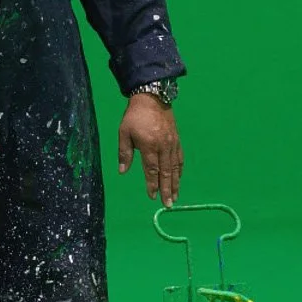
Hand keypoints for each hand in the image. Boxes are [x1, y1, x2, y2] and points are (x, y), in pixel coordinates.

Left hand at [118, 93, 182, 208]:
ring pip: (174, 167)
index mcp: (149, 145)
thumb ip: (124, 153)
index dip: (152, 184)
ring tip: (175, 197)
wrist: (152, 97)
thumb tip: (122, 172)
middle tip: (168, 204)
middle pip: (166, 172)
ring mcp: (172, 143)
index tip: (152, 197)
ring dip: (175, 183)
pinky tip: (178, 179)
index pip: (151, 170)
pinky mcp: (176, 140)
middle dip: (167, 189)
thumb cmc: (134, 116)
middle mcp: (163, 146)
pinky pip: (179, 158)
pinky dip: (179, 170)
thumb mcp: (124, 132)